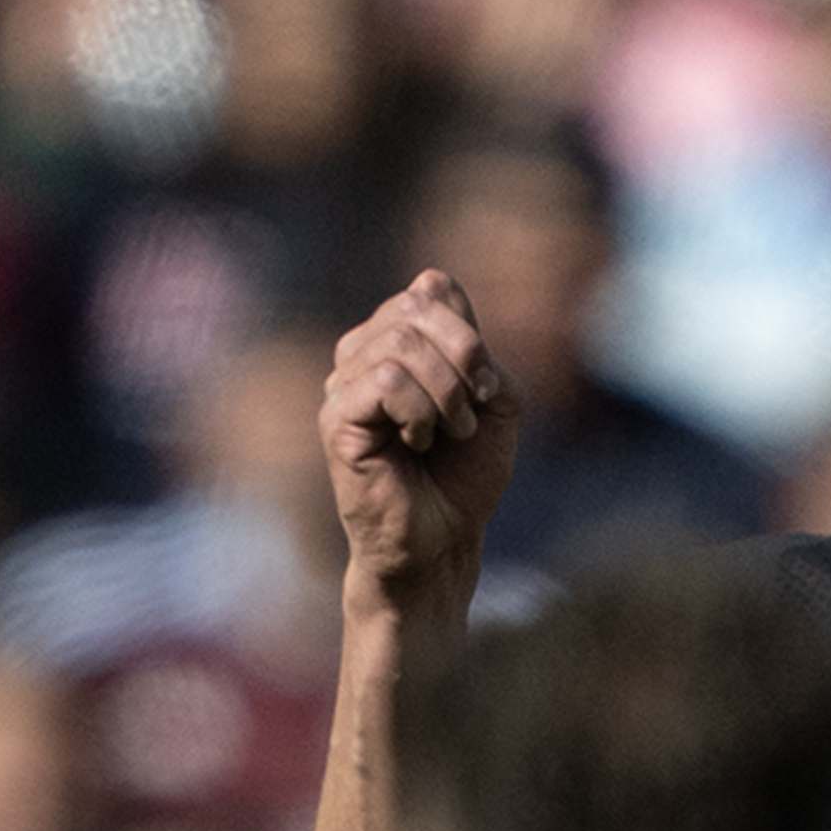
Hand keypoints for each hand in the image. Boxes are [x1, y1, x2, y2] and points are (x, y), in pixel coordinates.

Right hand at [321, 272, 520, 602]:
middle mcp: (362, 355)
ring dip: (446, 391)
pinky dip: (419, 410)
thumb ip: (477, 347)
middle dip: (464, 356)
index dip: (469, 331)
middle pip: (416, 306)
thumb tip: (434, 295)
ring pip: (401, 342)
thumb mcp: (494, 400)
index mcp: (396, 342)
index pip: (430, 289)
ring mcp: (343, 385)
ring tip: (451, 432)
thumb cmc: (464, 475)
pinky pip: (384, 382)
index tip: (486, 387)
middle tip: (474, 409)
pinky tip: (419, 441)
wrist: (443, 541)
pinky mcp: (336, 420)